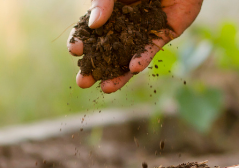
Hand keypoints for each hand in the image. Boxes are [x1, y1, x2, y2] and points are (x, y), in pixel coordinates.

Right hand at [68, 0, 202, 92]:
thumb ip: (103, 2)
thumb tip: (93, 25)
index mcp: (110, 11)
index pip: (92, 30)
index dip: (82, 41)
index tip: (74, 50)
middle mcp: (125, 24)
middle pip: (107, 51)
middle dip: (95, 68)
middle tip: (82, 82)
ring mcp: (143, 30)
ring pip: (128, 57)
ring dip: (117, 74)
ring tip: (106, 88)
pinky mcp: (163, 33)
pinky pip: (151, 49)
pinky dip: (142, 58)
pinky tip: (133, 68)